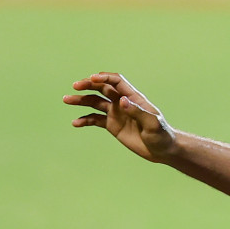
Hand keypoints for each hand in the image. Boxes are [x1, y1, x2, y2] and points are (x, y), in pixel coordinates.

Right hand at [63, 73, 178, 162]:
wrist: (162, 150)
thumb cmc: (162, 135)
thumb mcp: (152, 124)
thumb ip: (137, 112)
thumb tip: (121, 100)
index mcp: (133, 97)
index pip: (116, 81)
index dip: (104, 78)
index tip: (92, 79)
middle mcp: (122, 102)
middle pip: (102, 88)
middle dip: (88, 85)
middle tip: (75, 86)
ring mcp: (116, 113)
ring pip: (95, 103)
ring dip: (81, 100)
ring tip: (67, 100)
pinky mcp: (112, 125)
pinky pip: (95, 120)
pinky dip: (85, 120)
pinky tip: (75, 123)